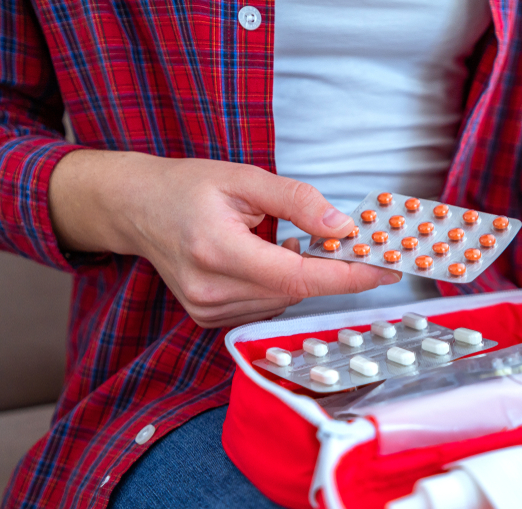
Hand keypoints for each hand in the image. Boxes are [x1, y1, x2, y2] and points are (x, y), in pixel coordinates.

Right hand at [48, 150, 399, 327]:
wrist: (135, 208)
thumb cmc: (186, 187)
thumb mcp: (245, 178)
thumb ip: (297, 201)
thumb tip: (342, 227)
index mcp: (218, 251)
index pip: (299, 277)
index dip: (348, 276)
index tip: (386, 270)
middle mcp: (211, 290)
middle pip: (295, 291)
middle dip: (330, 270)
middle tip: (352, 244)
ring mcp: (207, 310)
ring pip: (283, 301)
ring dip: (300, 275)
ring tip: (280, 240)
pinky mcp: (208, 318)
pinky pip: (265, 305)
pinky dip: (278, 285)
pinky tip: (261, 259)